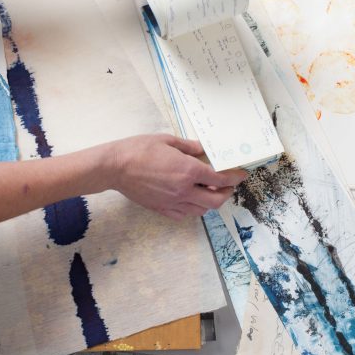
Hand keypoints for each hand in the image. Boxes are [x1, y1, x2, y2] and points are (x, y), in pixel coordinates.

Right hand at [109, 134, 246, 218]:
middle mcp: (183, 190)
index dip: (234, 177)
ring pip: (201, 210)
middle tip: (230, 186)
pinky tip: (192, 200)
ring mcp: (172, 202)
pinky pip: (184, 214)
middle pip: (215, 199)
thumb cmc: (138, 150)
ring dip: (211, 202)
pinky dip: (194, 209)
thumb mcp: (167, 140)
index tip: (241, 174)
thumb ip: (189, 147)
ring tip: (211, 191)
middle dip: (228, 193)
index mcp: (188, 171)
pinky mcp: (161, 208)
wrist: (114, 167)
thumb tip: (203, 149)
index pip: (220, 178)